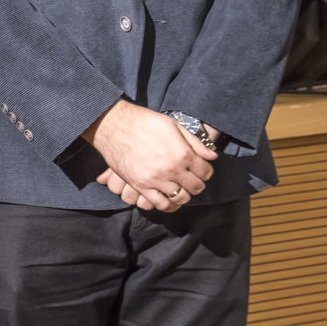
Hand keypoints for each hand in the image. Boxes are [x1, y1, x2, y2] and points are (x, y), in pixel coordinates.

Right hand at [83, 100, 216, 210]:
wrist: (114, 125)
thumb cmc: (144, 122)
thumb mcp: (173, 125)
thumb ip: (195, 142)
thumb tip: (212, 157)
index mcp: (183, 153)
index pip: (206, 171)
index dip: (206, 171)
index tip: (200, 169)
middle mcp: (172, 169)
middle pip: (196, 187)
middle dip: (197, 183)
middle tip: (191, 179)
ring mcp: (156, 179)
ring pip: (181, 198)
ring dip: (184, 194)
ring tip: (179, 187)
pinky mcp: (140, 185)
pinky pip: (160, 203)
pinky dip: (167, 203)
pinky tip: (165, 195)